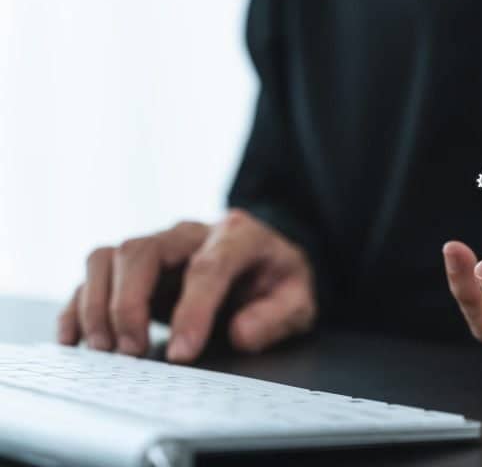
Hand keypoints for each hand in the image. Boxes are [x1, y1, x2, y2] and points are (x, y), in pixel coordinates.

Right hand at [57, 209, 315, 362]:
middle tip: (132, 351)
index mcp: (238, 236)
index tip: (183, 353)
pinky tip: (76, 338)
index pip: (207, 267)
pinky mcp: (134, 266)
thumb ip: (277, 315)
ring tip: (107, 350)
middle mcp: (190, 233)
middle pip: (143, 251)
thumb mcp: (298, 299)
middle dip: (130, 304)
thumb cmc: (278, 280)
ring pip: (111, 256)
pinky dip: (79, 304)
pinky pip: (94, 274)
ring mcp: (158, 245)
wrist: (266, 262)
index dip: (193, 311)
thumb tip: (240, 333)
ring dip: (99, 305)